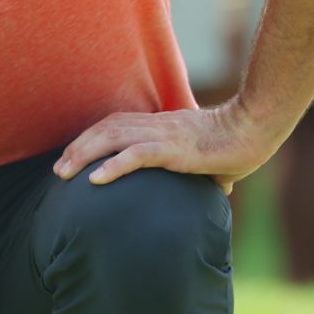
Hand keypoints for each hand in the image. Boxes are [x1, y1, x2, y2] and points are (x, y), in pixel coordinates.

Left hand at [53, 101, 283, 190]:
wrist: (255, 129)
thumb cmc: (239, 145)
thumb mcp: (213, 160)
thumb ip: (208, 172)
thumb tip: (221, 189)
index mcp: (162, 126)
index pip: (117, 124)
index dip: (91, 138)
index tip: (73, 157)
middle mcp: (158, 126)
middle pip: (107, 128)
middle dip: (78, 147)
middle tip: (58, 170)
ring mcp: (165, 136)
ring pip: (114, 138)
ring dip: (85, 156)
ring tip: (65, 174)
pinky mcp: (176, 150)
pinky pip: (138, 155)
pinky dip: (113, 166)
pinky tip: (96, 181)